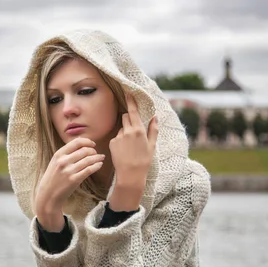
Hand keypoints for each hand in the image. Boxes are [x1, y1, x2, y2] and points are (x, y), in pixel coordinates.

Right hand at [34, 137, 104, 230]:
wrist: (48, 194)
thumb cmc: (53, 177)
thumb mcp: (55, 162)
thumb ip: (66, 154)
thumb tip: (82, 144)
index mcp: (59, 154)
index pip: (76, 142)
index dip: (87, 142)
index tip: (93, 144)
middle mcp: (63, 161)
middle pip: (84, 150)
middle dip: (93, 151)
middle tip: (96, 153)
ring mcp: (69, 171)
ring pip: (88, 160)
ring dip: (97, 157)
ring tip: (101, 157)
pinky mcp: (74, 180)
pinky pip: (89, 170)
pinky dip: (96, 166)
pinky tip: (99, 165)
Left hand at [108, 92, 157, 210]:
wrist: (131, 174)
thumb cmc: (144, 161)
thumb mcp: (152, 145)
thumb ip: (153, 129)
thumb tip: (155, 117)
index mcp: (139, 130)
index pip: (133, 111)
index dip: (130, 101)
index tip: (127, 92)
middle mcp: (128, 131)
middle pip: (125, 117)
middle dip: (128, 120)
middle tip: (133, 132)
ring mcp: (119, 136)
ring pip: (121, 128)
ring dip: (124, 132)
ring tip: (129, 146)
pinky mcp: (112, 142)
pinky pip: (116, 136)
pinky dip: (119, 140)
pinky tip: (123, 150)